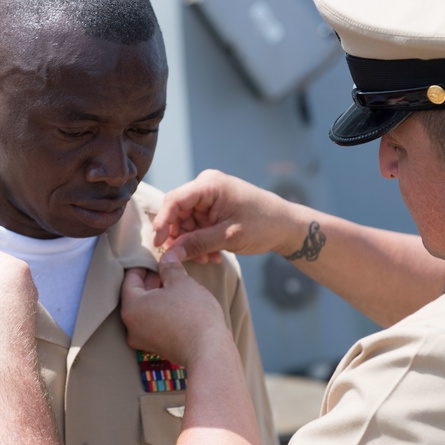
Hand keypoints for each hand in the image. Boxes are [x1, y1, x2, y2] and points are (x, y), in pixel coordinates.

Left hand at [120, 252, 229, 367]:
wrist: (209, 351)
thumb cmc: (193, 315)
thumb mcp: (181, 282)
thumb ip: (170, 267)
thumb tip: (166, 257)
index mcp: (131, 308)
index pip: (130, 279)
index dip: (143, 265)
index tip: (154, 258)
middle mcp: (132, 326)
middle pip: (136, 296)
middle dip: (151, 281)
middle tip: (165, 269)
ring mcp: (144, 339)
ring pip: (146, 310)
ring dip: (157, 296)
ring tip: (174, 285)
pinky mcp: (157, 347)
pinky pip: (154, 323)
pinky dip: (162, 312)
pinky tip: (177, 303)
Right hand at [153, 169, 295, 262]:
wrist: (286, 226)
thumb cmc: (262, 225)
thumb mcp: (228, 237)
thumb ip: (196, 244)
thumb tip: (168, 255)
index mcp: (209, 185)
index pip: (174, 200)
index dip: (163, 223)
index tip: (159, 244)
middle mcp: (206, 187)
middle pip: (177, 213)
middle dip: (181, 238)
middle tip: (189, 259)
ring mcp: (209, 198)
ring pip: (186, 223)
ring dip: (192, 244)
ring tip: (207, 260)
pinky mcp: (213, 209)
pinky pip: (197, 226)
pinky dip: (201, 242)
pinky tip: (213, 255)